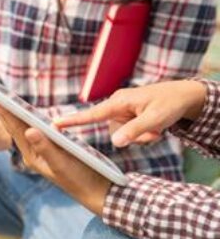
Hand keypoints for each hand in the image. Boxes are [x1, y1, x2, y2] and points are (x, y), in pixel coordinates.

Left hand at [0, 101, 110, 215]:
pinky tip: (29, 113)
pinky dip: (32, 119)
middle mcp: (34, 152)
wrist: (96, 191)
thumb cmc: (79, 179)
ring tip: (6, 99)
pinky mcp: (53, 149)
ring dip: (17, 114)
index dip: (4, 112)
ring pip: (26, 128)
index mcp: (32, 155)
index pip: (15, 130)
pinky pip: (38, 130)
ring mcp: (43, 151)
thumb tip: (29, 130)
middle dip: (6, 110)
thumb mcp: (62, 163)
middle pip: (17, 128)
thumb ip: (45, 147)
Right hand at [55, 80, 206, 147]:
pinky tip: (156, 128)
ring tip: (158, 129)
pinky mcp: (129, 116)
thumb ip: (134, 131)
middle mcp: (117, 106)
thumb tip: (115, 143)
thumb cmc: (170, 104)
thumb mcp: (155, 120)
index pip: (91, 114)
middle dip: (134, 136)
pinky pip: (130, 132)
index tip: (54, 124)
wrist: (186, 95)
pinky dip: (143, 134)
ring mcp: (123, 111)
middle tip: (155, 132)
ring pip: (123, 133)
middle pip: (114, 131)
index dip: (72, 121)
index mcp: (119, 102)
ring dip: (141, 136)